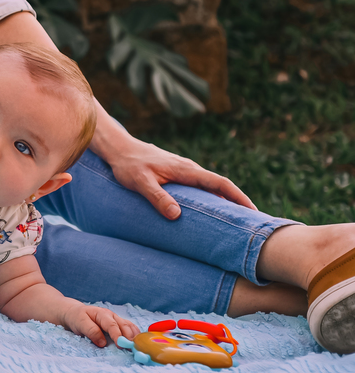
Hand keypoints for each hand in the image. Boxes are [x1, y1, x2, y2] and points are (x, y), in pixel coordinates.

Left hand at [62, 304, 138, 347]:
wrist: (74, 313)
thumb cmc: (77, 318)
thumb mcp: (80, 323)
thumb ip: (91, 331)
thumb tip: (103, 343)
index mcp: (102, 314)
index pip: (112, 325)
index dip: (117, 335)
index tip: (121, 346)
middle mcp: (112, 316)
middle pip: (124, 325)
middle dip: (129, 337)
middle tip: (133, 349)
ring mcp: (116, 320)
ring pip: (129, 326)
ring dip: (134, 336)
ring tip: (138, 347)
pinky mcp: (118, 325)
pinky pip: (130, 328)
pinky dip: (135, 335)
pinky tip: (138, 343)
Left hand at [102, 132, 254, 218]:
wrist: (118, 149)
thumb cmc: (128, 165)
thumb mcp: (140, 182)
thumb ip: (157, 197)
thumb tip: (176, 215)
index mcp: (186, 170)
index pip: (220, 183)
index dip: (238, 197)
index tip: (254, 211)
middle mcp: (189, 169)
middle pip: (220, 186)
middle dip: (238, 202)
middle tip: (253, 224)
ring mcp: (184, 171)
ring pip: (211, 187)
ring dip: (225, 201)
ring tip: (237, 222)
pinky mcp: (177, 174)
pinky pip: (200, 187)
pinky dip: (211, 198)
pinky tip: (211, 212)